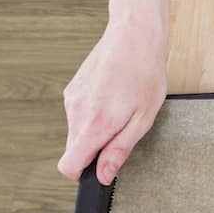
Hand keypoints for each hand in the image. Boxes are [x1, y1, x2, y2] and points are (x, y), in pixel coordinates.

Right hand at [59, 7, 167, 185]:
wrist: (134, 37)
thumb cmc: (145, 75)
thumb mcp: (143, 120)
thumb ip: (119, 150)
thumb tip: (103, 175)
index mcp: (94, 124)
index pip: (68, 166)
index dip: (83, 174)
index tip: (100, 168)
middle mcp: (76, 112)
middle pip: (75, 149)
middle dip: (96, 149)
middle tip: (124, 128)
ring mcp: (71, 99)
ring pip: (77, 130)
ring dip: (97, 129)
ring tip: (122, 108)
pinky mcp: (72, 89)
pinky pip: (79, 113)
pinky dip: (94, 113)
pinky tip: (114, 97)